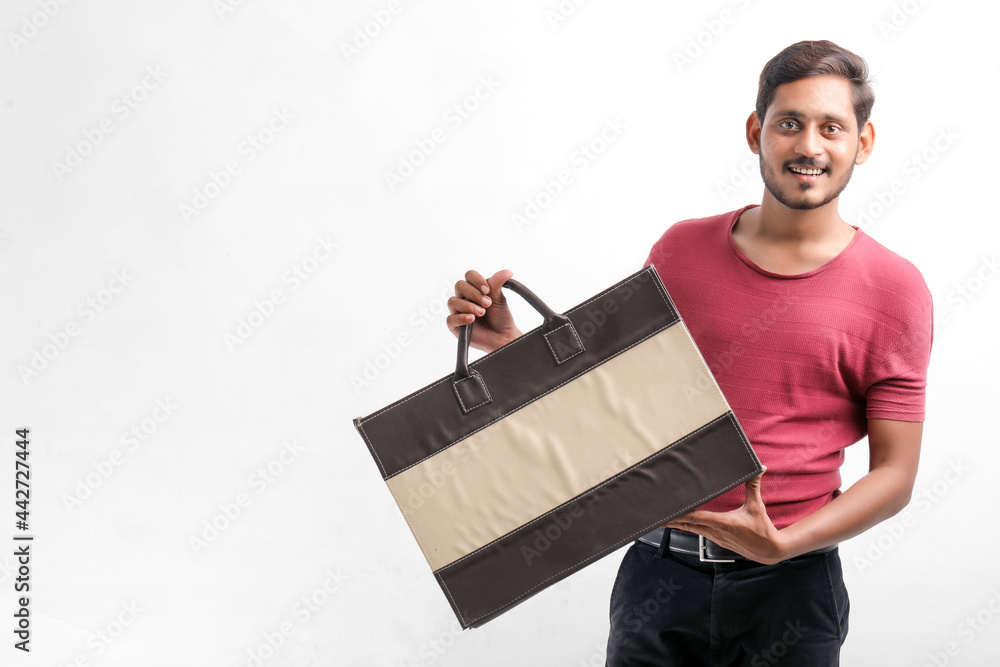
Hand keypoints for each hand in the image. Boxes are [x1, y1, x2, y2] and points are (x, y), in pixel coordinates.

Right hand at [446, 269, 522, 352]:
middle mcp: (464, 298)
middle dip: (473, 293)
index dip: (476, 280)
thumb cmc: (500, 317)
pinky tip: (472, 319)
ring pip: (452, 301)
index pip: (469, 276)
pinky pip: (451, 319)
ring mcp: (458, 312)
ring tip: (482, 313)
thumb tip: (507, 271)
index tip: (487, 290)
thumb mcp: (499, 298)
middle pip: (459, 286)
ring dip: (468, 306)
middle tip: (487, 303)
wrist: (503, 337)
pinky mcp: (455, 326)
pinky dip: (461, 318)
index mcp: (474, 289)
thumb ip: (498, 284)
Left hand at [664, 468, 789, 564]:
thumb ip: (754, 486)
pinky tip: (679, 523)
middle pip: (688, 525)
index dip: (682, 514)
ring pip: (691, 529)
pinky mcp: (717, 541)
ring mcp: (715, 538)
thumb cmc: (763, 529)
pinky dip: (686, 527)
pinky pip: (697, 532)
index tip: (669, 511)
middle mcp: (716, 532)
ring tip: (662, 519)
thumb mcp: (757, 506)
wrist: (769, 551)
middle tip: (656, 516)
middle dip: (671, 520)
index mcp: (724, 523)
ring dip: (676, 524)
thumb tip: (759, 468)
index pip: (697, 518)